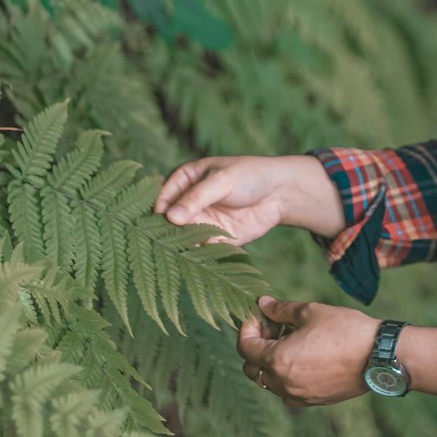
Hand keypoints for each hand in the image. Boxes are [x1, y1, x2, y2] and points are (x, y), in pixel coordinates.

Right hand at [154, 155, 307, 247]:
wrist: (280, 193)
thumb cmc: (250, 176)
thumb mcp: (222, 181)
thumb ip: (197, 198)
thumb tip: (171, 218)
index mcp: (184, 180)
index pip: (162, 196)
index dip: (157, 210)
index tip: (155, 223)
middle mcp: (188, 202)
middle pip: (168, 221)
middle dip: (165, 232)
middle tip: (163, 243)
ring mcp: (200, 221)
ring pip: (181, 237)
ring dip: (179, 246)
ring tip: (180, 252)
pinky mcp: (214, 239)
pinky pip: (199, 249)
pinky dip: (197, 255)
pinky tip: (197, 260)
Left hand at [237, 295, 379, 406]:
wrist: (378, 356)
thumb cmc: (344, 330)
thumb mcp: (310, 312)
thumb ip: (281, 310)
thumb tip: (263, 304)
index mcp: (278, 360)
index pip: (245, 348)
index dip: (247, 329)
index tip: (258, 316)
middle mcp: (283, 384)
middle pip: (252, 369)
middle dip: (256, 347)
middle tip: (273, 328)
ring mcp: (298, 396)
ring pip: (269, 382)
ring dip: (271, 363)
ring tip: (290, 342)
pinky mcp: (313, 401)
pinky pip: (287, 391)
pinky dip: (286, 376)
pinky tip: (303, 358)